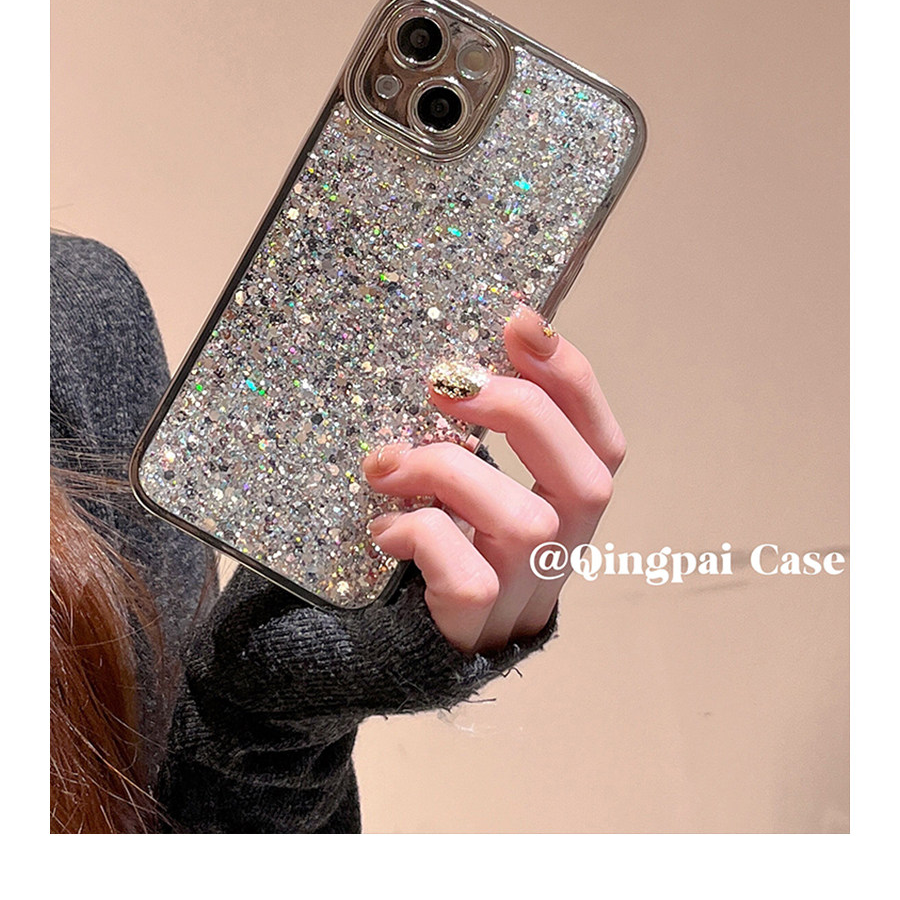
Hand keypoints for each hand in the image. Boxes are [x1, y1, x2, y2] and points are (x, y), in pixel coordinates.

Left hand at [363, 304, 626, 654]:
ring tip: (385, 464)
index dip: (571, 380)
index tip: (520, 322)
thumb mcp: (461, 491)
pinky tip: (383, 529)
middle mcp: (556, 561)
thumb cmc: (421, 552)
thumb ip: (475, 441)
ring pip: (528, 525)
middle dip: (520, 412)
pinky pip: (470, 579)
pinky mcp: (469, 634)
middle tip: (445, 383)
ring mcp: (518, 603)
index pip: (604, 444)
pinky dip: (424, 536)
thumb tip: (455, 357)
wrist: (371, 654)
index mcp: (562, 517)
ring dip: (450, 472)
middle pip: (590, 481)